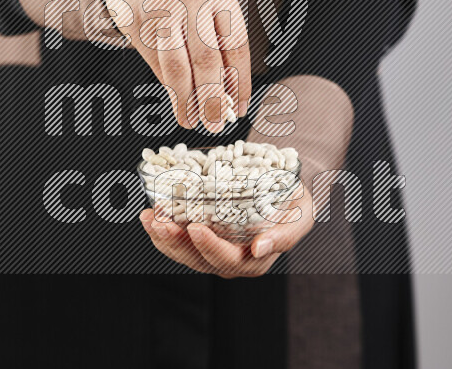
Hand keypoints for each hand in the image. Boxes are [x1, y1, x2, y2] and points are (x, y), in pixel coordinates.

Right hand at [99, 0, 250, 131]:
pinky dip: (167, 86)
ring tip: (192, 121)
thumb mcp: (208, 0)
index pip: (236, 45)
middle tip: (214, 123)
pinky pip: (156, 62)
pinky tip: (176, 101)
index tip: (239, 109)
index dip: (240, 82)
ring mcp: (161, 7)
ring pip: (177, 65)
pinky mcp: (137, 20)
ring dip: (185, 100)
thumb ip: (219, 40)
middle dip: (212, 98)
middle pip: (207, 59)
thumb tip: (228, 96)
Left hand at [139, 181, 313, 277]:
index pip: (229, 260)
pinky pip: (176, 243)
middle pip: (198, 259)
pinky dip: (160, 230)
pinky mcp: (200, 241)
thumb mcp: (302, 215)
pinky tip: (150, 215)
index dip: (210, 247)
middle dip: (176, 241)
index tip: (196, 227)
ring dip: (162, 237)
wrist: (286, 190)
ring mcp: (212, 253)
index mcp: (255, 261)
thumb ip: (285, 235)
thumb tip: (259, 248)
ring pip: (182, 253)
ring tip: (149, 217)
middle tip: (161, 220)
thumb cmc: (296, 202)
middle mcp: (231, 261)